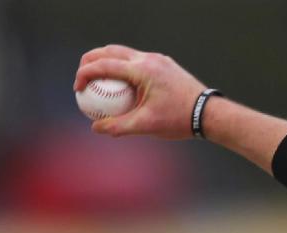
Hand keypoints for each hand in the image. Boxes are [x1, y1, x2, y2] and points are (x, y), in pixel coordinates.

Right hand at [73, 45, 206, 137]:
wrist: (209, 114)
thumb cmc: (179, 120)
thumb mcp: (146, 126)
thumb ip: (118, 126)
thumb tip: (96, 127)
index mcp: (142, 70)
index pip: (103, 65)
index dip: (84, 74)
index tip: (78, 89)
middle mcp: (149, 59)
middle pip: (110, 51)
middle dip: (90, 61)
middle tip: (82, 78)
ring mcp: (158, 60)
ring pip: (124, 54)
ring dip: (107, 63)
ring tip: (99, 81)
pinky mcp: (165, 65)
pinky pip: (138, 62)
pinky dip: (125, 68)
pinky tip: (123, 86)